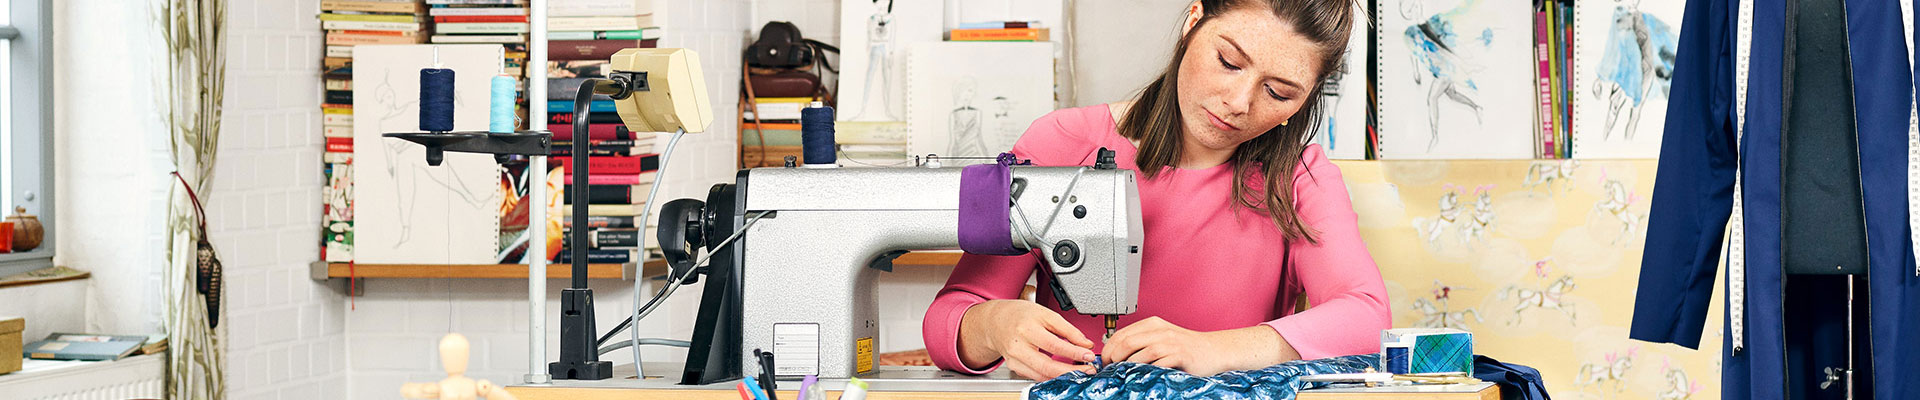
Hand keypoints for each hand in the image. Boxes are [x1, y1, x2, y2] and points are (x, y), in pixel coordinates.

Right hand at [959, 299, 1098, 380]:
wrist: (996, 321)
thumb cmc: (1020, 315)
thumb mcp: (1045, 313)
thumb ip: (1066, 329)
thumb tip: (1085, 343)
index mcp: (1026, 328)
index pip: (1054, 345)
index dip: (1074, 352)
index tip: (1089, 355)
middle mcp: (1018, 346)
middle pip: (1047, 365)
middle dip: (1071, 371)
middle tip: (1088, 369)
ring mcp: (1014, 359)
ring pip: (1041, 375)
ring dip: (1063, 376)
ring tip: (1079, 372)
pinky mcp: (1014, 367)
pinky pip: (1035, 376)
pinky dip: (1051, 377)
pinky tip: (1062, 373)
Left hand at [1100, 317, 1293, 376]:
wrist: (1215, 350)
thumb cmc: (1187, 347)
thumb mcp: (1162, 338)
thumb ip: (1142, 342)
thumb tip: (1116, 355)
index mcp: (1153, 324)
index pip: (1121, 334)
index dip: (1109, 349)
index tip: (1106, 361)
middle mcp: (1160, 330)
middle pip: (1126, 343)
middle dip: (1114, 359)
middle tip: (1111, 370)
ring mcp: (1170, 342)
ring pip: (1139, 353)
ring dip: (1128, 367)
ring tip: (1124, 375)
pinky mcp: (1180, 355)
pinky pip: (1157, 364)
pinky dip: (1146, 372)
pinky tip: (1142, 377)